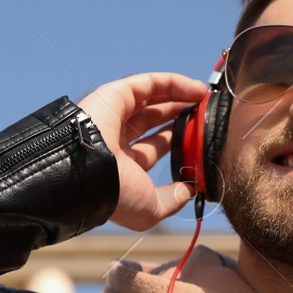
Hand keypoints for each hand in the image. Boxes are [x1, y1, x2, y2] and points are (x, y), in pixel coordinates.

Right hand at [77, 73, 206, 231]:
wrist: (87, 174)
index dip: (179, 142)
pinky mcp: (114, 94)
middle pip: (154, 121)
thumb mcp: (149, 209)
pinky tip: (197, 90)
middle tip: (205, 118)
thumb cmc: (114, 195)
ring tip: (205, 99)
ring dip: (179, 97)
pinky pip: (148, 84)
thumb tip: (187, 191)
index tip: (202, 140)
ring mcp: (113, 115)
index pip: (154, 148)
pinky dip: (174, 83)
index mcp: (121, 165)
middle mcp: (116, 138)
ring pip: (151, 100)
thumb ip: (170, 202)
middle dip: (180, 118)